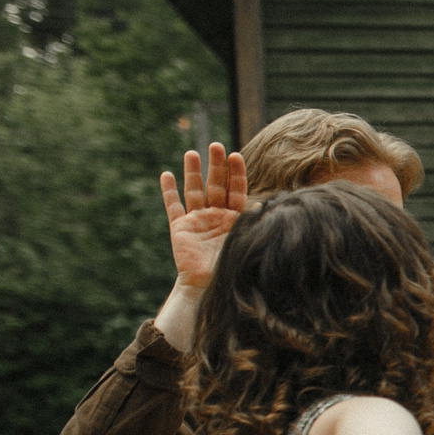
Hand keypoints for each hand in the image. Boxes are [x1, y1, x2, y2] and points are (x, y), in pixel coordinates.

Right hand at [158, 145, 248, 288]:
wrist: (209, 288)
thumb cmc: (233, 267)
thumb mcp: (246, 242)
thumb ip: (253, 223)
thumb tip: (267, 205)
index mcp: (236, 218)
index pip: (237, 190)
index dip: (236, 173)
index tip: (236, 155)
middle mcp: (216, 215)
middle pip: (216, 185)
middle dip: (216, 165)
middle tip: (216, 145)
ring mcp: (197, 220)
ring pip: (194, 190)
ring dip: (192, 172)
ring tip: (192, 153)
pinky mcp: (179, 228)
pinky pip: (173, 206)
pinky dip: (169, 191)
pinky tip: (166, 174)